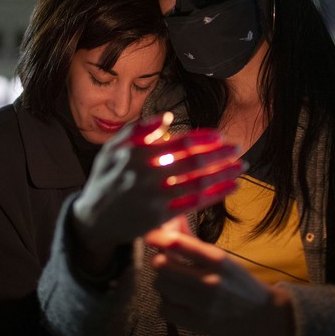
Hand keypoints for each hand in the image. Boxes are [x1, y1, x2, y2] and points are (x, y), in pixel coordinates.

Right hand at [73, 113, 244, 251]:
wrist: (93, 219)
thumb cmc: (106, 177)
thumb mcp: (112, 148)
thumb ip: (138, 130)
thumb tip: (168, 116)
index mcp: (137, 153)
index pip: (180, 142)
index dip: (204, 138)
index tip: (220, 135)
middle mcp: (146, 174)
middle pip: (193, 162)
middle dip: (220, 154)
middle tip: (238, 148)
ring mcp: (154, 197)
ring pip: (198, 183)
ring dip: (224, 174)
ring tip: (241, 166)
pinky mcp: (160, 217)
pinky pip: (194, 204)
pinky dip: (216, 194)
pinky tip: (231, 186)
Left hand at [145, 216, 293, 335]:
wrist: (262, 313)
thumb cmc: (238, 280)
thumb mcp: (220, 257)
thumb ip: (192, 241)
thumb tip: (171, 220)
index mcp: (216, 259)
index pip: (178, 243)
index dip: (158, 238)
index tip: (150, 236)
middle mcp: (208, 280)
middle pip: (161, 266)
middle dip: (160, 262)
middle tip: (166, 264)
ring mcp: (202, 304)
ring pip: (160, 286)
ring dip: (163, 283)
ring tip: (175, 284)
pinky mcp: (197, 324)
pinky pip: (164, 310)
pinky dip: (166, 304)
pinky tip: (177, 302)